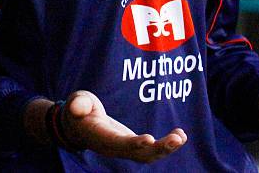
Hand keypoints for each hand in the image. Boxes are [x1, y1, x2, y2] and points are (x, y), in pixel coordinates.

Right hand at [60, 91, 186, 162]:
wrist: (80, 125)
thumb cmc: (79, 110)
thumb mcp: (77, 102)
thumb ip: (78, 104)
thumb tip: (77, 106)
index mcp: (99, 137)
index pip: (117, 143)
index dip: (133, 143)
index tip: (149, 139)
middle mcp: (114, 148)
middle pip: (138, 155)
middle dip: (159, 148)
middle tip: (177, 138)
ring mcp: (124, 149)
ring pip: (148, 156)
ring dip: (166, 148)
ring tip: (181, 136)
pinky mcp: (133, 146)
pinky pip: (152, 150)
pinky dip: (167, 144)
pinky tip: (181, 135)